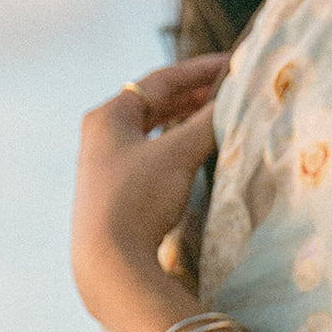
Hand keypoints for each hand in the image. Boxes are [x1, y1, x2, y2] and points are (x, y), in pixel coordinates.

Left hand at [71, 54, 229, 326]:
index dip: (198, 72)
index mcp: (108, 116)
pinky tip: (188, 164)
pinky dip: (171, 155)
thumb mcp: (178, 156)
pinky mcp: (110, 201)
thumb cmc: (139, 199)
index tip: (230, 66)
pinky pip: (147, 164)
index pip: (159, 82)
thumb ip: (206, 126)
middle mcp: (100, 137)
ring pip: (149, 137)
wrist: (110, 265)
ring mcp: (103, 170)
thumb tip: (231, 104)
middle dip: (189, 100)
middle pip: (151, 108)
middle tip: (225, 96)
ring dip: (180, 128)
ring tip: (211, 124)